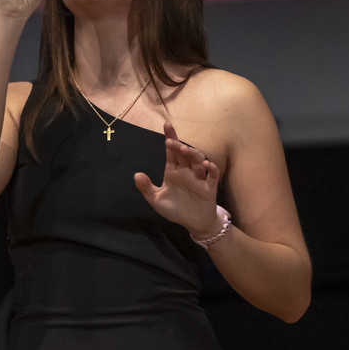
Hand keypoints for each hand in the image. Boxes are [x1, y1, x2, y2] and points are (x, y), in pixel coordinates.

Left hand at [134, 121, 221, 237]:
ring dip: (193, 154)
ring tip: (185, 151)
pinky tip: (206, 165)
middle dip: (179, 145)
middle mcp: (186, 172)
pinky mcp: (209, 188)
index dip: (170, 138)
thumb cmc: (175, 210)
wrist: (193, 224)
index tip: (167, 125)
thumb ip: (146, 188)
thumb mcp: (157, 200)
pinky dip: (211, 169)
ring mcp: (198, 178)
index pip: (171, 152)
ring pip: (198, 161)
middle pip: (184, 154)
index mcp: (173, 172)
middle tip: (171, 142)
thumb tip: (136, 174)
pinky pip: (213, 175)